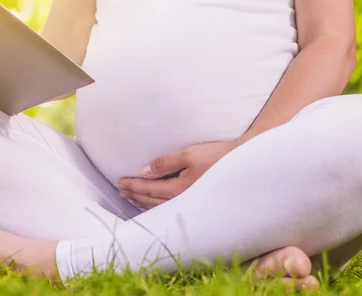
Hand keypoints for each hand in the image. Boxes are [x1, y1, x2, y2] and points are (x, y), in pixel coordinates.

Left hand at [118, 139, 243, 209]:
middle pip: (151, 199)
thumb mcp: (188, 154)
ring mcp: (188, 203)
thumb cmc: (215, 156)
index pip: (148, 188)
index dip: (133, 185)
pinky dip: (156, 206)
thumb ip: (165, 163)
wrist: (240, 163)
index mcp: (178, 188)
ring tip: (131, 198)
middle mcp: (182, 199)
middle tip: (121, 190)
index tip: (120, 182)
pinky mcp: (194, 201)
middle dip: (135, 194)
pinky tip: (152, 204)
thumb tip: (145, 171)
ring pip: (159, 206)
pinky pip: (169, 207)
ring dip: (143, 202)